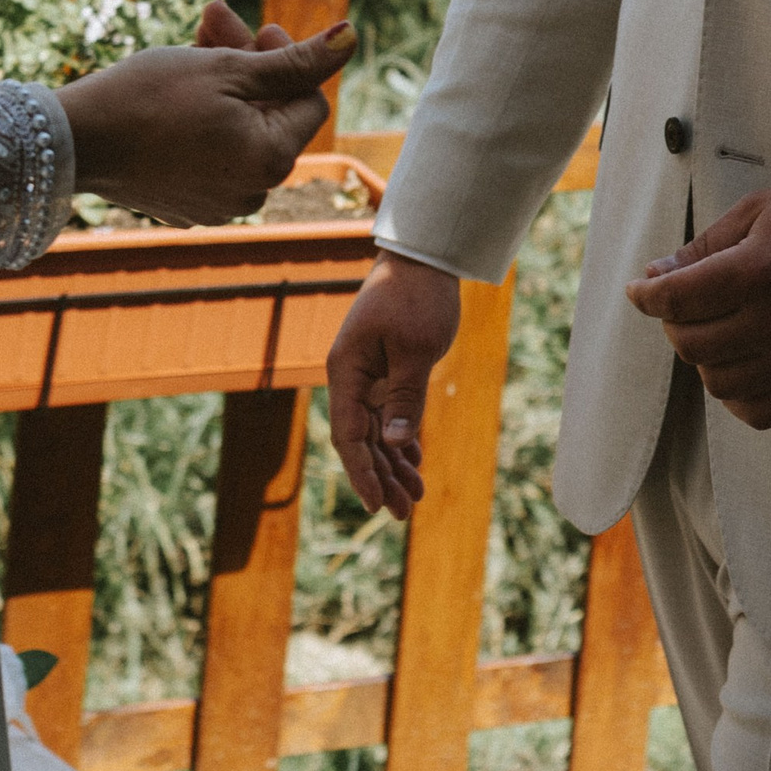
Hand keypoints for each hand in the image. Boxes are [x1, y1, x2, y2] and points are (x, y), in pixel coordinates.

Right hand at [58, 19, 355, 227]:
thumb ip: (296, 60)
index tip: (251, 27)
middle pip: (270, 114)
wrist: (74, 140)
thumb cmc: (151, 97)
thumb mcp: (229, 67)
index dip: (284, 57)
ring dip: (224, 85)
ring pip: (239, 130)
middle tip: (213, 18)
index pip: (307, 99)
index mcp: (272, 160)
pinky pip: (210, 154)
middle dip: (248, 63)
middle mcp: (252, 193)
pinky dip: (202, 120)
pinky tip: (172, 89)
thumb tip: (352, 39)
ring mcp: (217, 205)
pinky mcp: (185, 205)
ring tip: (190, 45)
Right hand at [328, 255, 463, 519]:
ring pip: (377, 430)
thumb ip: (406, 397)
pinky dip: (401, 437)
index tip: (375, 505)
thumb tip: (395, 445)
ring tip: (413, 497)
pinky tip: (413, 460)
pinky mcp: (387, 368)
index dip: (361, 472)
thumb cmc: (417, 297)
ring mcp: (369, 372)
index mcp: (347, 370)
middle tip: (403, 513)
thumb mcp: (416, 349)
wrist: (424, 257)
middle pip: (362, 439)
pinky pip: (389, 412)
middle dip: (381, 476)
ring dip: (393, 463)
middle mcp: (352, 376)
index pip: (349, 434)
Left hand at [624, 186, 770, 429]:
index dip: (647, 295)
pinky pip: (754, 412)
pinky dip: (734, 393)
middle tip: (683, 303)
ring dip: (703, 356)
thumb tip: (657, 276)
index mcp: (760, 271)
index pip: (678, 299)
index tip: (640, 289)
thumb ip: (707, 244)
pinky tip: (740, 363)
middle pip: (691, 343)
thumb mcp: (763, 211)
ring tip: (716, 329)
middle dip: (673, 321)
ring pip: (717, 381)